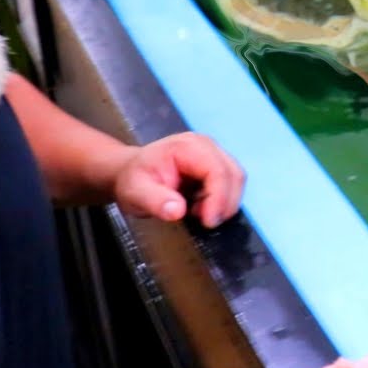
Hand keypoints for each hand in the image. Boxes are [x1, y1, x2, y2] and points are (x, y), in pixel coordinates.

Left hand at [111, 132, 245, 227]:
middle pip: (234, 175)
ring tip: (197, 212)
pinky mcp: (217, 166)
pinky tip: (200, 206)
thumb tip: (177, 211)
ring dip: (223, 203)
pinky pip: (231, 186)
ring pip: (236, 181)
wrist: (130, 173)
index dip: (219, 198)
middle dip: (224, 203)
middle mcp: (206, 146)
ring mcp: (214, 155)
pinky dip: (221, 202)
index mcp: (188, 146)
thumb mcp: (135, 193)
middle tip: (203, 221)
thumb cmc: (133, 180)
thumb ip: (155, 201)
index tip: (208, 222)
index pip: (217, 171)